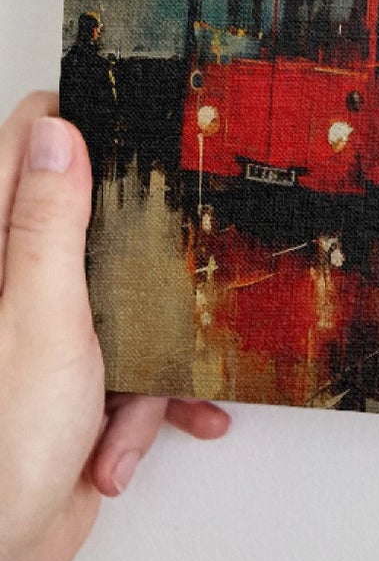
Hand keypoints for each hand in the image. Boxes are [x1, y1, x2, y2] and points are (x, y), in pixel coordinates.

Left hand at [0, 92, 228, 560]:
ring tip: (140, 397)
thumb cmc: (2, 443)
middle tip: (178, 248)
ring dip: (151, 354)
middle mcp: (14, 289)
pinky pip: (134, 370)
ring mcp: (44, 338)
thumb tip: (55, 133)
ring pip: (126, 302)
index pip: (23, 152)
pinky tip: (135, 440)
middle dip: (143, 255)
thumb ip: (48, 224)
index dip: (76, 127)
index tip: (133, 117)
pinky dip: (147, 406)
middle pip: (90, 225)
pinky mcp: (73, 385)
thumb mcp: (41, 317)